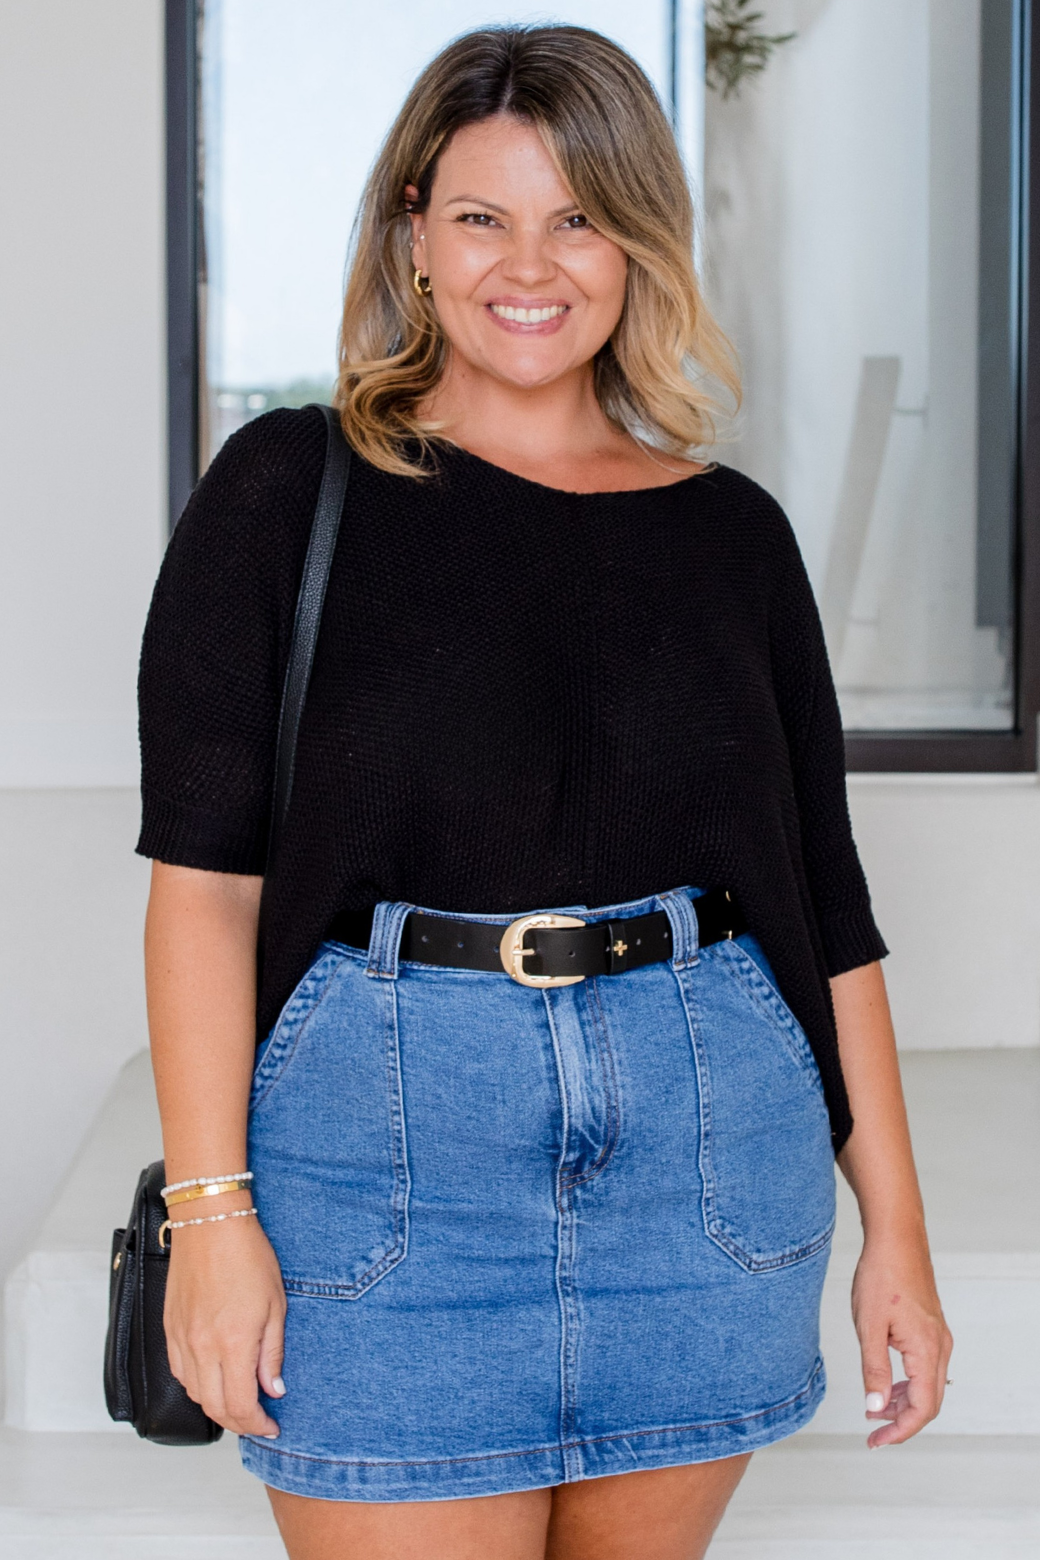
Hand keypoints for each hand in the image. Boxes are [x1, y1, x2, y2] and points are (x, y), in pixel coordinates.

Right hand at [164, 1203, 286, 1437]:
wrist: (210, 1224)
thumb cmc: (248, 1256)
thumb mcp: (276, 1305)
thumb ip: (272, 1354)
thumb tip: (273, 1390)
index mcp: (232, 1343)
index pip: (240, 1405)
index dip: (257, 1424)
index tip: (272, 1426)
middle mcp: (201, 1348)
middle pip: (214, 1407)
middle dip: (239, 1422)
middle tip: (258, 1420)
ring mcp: (181, 1339)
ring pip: (194, 1393)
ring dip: (217, 1406)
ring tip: (239, 1401)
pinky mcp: (169, 1328)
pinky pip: (179, 1372)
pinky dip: (197, 1385)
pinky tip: (213, 1379)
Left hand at [851, 1230, 952, 1446]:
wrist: (896, 1239)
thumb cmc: (882, 1276)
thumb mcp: (869, 1326)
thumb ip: (874, 1370)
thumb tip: (876, 1409)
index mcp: (927, 1350)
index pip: (922, 1408)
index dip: (900, 1431)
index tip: (876, 1441)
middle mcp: (940, 1347)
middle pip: (928, 1402)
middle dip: (901, 1422)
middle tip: (873, 1434)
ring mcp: (938, 1337)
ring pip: (928, 1385)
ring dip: (903, 1403)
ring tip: (875, 1410)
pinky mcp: (931, 1328)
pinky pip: (925, 1368)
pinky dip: (907, 1383)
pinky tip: (886, 1383)